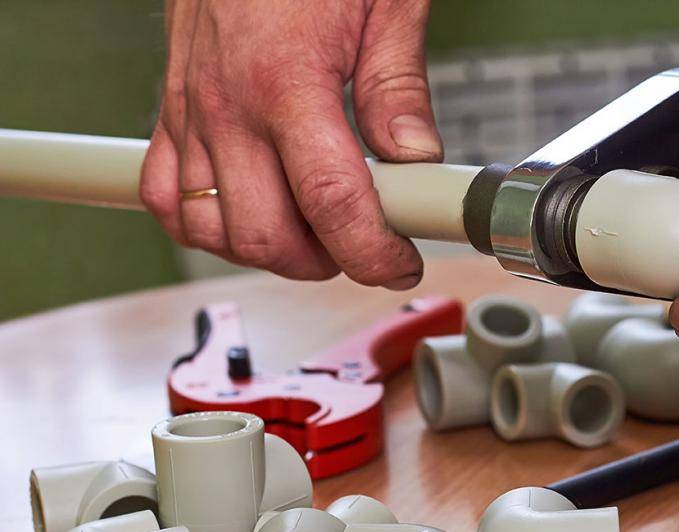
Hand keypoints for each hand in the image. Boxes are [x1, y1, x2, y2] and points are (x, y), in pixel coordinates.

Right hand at [139, 0, 439, 287]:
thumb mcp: (384, 3)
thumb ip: (397, 88)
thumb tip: (416, 161)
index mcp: (286, 80)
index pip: (331, 202)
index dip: (372, 253)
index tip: (401, 264)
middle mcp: (227, 105)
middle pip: (266, 236)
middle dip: (327, 261)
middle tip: (367, 246)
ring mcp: (191, 112)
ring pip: (213, 231)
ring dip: (271, 251)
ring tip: (317, 232)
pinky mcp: (171, 111)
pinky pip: (168, 198)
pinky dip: (206, 225)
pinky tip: (251, 213)